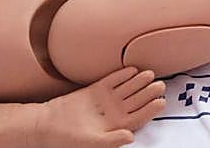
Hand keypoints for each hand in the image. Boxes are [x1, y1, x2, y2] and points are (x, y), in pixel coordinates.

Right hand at [41, 67, 165, 147]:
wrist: (47, 125)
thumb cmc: (69, 139)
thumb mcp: (92, 142)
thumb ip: (112, 140)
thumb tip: (131, 137)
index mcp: (117, 126)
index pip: (139, 116)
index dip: (151, 109)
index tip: (161, 101)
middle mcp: (115, 112)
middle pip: (137, 100)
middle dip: (149, 92)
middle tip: (160, 84)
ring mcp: (107, 100)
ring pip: (128, 89)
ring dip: (139, 81)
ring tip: (150, 74)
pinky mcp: (96, 90)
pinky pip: (113, 81)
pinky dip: (122, 75)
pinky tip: (132, 69)